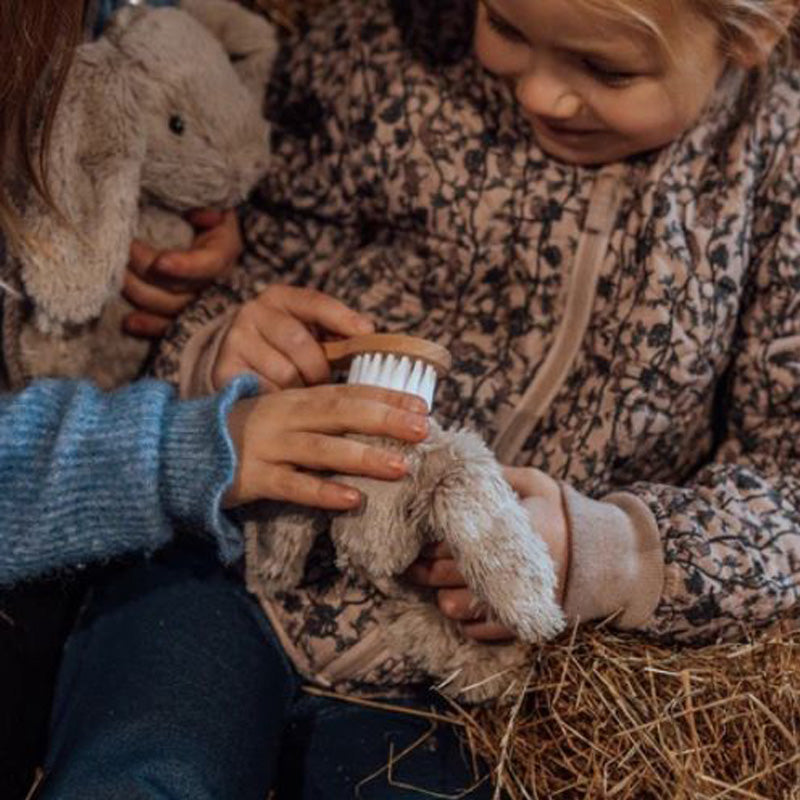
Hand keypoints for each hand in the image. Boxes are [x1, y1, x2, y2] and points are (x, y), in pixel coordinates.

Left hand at [123, 209, 242, 338]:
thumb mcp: (213, 202)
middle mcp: (219, 282)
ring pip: (173, 310)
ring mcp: (204, 301)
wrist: (216, 230)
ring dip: (141, 296)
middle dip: (146, 274)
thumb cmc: (206, 211)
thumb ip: (207, 206)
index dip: (185, 266)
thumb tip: (201, 215)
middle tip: (119, 253)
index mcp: (226, 251)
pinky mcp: (189, 313)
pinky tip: (128, 322)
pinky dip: (149, 327)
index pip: (209, 265)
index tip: (160, 262)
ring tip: (116, 277)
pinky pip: (170, 327)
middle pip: (182, 291)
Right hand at [212, 285, 374, 391]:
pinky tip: (279, 402)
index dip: (342, 317)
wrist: (232, 365)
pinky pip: (264, 391)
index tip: (366, 331)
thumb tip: (367, 334)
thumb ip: (334, 333)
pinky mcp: (224, 369)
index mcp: (279, 298)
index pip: (314, 302)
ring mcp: (235, 340)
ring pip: (284, 372)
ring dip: (300, 389)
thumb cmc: (282, 351)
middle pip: (299, 341)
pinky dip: (278, 400)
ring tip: (300, 393)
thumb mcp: (307, 334)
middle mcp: (253, 312)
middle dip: (319, 367)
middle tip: (324, 382)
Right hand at [224, 384, 429, 509]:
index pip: (347, 392)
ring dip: (363, 457)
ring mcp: (268, 448)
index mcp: (294, 398)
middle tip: (423, 429)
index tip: (421, 404)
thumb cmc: (242, 432)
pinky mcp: (254, 479)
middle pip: (340, 414)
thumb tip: (371, 418)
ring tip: (400, 466)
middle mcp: (284, 417)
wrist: (181, 449)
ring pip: (321, 450)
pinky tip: (353, 500)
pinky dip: (323, 493)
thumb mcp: (280, 413)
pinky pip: (293, 487)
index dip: (385, 396)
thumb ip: (317, 413)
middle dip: (384, 419)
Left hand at [404, 467, 569, 641]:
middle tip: (411, 558)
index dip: (427, 536)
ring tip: (436, 581)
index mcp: (513, 529)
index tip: (416, 530)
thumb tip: (456, 464)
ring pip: (452, 606)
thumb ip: (499, 475)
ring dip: (440, 594)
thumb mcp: (536, 484)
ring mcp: (514, 601)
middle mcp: (511, 568)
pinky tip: (464, 600)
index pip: (453, 536)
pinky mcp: (519, 625)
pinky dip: (463, 619)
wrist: (603, 558)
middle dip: (421, 566)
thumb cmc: (562, 515)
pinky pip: (474, 631)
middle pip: (443, 573)